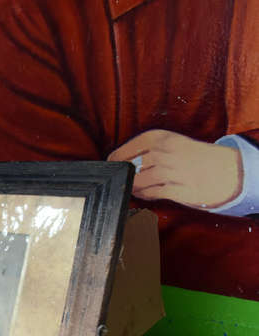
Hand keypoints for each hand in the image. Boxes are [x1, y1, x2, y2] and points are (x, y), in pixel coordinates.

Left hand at [108, 130, 242, 209]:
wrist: (226, 168)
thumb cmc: (190, 157)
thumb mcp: (168, 144)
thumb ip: (143, 152)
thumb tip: (115, 165)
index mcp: (157, 137)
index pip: (119, 154)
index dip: (113, 167)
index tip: (112, 172)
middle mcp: (162, 152)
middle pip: (127, 170)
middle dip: (123, 179)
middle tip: (124, 182)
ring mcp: (171, 171)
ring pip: (137, 183)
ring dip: (133, 189)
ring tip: (137, 188)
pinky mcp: (178, 189)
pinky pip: (151, 194)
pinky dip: (146, 196)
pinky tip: (149, 193)